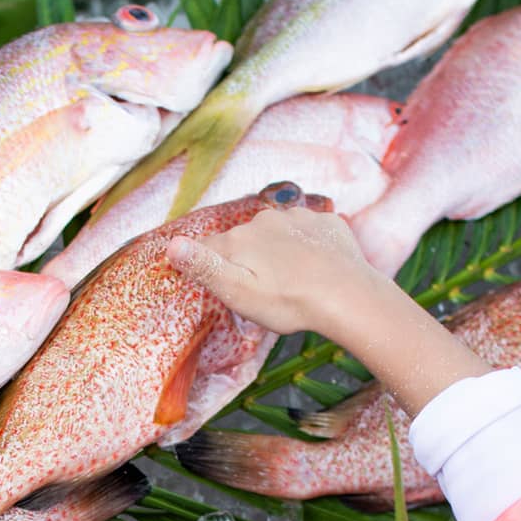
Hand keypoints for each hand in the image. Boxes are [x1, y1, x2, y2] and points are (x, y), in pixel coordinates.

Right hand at [166, 208, 386, 337]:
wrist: (349, 296)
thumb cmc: (289, 302)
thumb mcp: (238, 293)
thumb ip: (204, 266)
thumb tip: (172, 244)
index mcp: (238, 240)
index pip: (207, 248)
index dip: (208, 266)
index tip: (220, 285)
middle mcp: (263, 221)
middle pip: (242, 240)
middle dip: (245, 260)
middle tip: (261, 291)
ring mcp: (297, 218)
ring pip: (275, 234)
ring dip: (276, 251)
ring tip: (290, 281)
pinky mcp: (325, 223)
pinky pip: (306, 231)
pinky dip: (306, 246)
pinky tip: (314, 267)